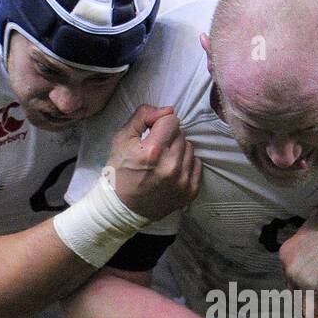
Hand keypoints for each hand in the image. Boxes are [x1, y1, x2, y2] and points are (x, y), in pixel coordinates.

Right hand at [105, 104, 201, 219]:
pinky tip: (171, 171)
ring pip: (190, 148)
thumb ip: (143, 116)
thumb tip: (167, 110)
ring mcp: (183, 181)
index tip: (152, 133)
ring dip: (178, 150)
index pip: (171, 120)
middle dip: (169, 137)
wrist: (122, 208)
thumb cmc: (120, 171)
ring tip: (162, 161)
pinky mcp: (190, 191)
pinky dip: (186, 164)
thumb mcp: (122, 138)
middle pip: (181, 134)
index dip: (160, 123)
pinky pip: (197, 164)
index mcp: (153, 151)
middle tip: (155, 149)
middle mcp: (171, 166)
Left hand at [279, 198, 317, 300]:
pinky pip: (314, 309)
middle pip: (294, 290)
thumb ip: (306, 240)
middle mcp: (287, 267)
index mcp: (286, 254)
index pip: (291, 277)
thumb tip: (312, 240)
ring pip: (304, 300)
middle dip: (308, 295)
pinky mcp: (312, 288)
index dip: (304, 284)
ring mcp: (298, 278)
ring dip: (315, 303)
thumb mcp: (311, 224)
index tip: (316, 287)